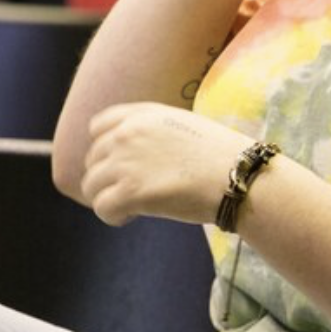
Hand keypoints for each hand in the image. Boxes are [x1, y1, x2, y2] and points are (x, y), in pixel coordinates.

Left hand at [80, 103, 256, 225]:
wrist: (238, 177)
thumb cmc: (221, 156)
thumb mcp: (184, 125)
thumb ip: (154, 130)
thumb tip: (136, 153)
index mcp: (142, 115)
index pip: (98, 127)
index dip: (104, 148)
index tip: (119, 165)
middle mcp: (128, 134)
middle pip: (93, 160)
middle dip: (108, 177)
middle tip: (133, 191)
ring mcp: (126, 162)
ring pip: (91, 186)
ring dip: (108, 198)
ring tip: (133, 206)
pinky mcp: (130, 193)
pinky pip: (101, 208)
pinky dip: (113, 216)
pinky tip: (132, 217)